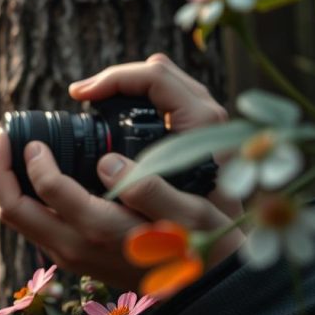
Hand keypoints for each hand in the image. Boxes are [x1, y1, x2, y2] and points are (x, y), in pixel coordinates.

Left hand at [0, 54, 243, 288]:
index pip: (46, 188)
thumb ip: (148, 188)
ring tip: (10, 150)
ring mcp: (70, 256)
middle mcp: (75, 247)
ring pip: (17, 219)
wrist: (204, 292)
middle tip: (2, 135)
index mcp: (100, 229)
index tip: (34, 136)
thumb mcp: (190, 212)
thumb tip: (108, 162)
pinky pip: (32, 225)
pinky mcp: (73, 258)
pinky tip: (33, 173)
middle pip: (12, 209)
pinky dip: (22, 196)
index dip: (32, 157)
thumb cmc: (202, 245)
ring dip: (7, 183)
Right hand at [68, 52, 241, 218]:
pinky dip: (131, 101)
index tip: (81, 95)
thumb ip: (150, 193)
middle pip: (155, 71)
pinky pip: (159, 100)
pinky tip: (110, 118)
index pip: (155, 77)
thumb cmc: (214, 232)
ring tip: (92, 102)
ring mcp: (199, 121)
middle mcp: (205, 115)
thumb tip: (108, 165)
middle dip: (114, 78)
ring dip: (123, 88)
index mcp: (203, 124)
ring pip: (158, 82)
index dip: (113, 79)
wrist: (233, 243)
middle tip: (81, 95)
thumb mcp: (183, 216)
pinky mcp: (191, 132)